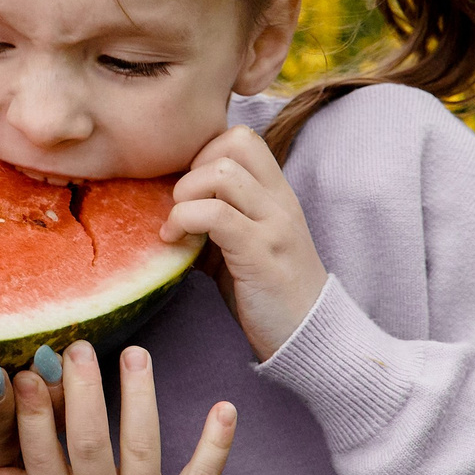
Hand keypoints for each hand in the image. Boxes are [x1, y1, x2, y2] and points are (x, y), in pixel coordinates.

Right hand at [0, 342, 234, 474]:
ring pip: (141, 449)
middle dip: (83, 392)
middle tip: (79, 347)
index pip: (40, 453)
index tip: (27, 372)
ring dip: (138, 399)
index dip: (32, 413)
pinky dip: (215, 444)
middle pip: (88, 443)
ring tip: (135, 354)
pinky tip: (224, 407)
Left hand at [163, 125, 328, 360]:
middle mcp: (280, 201)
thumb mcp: (242, 245)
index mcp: (276, 194)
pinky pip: (216, 215)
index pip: (242, 137)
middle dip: (193, 166)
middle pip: (234, 142)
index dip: (204, 152)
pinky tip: (173, 241)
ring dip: (185, 194)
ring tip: (175, 224)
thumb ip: (214, 219)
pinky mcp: (260, 253)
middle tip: (179, 204)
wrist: (310, 337)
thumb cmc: (268, 292)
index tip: (187, 189)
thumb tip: (164, 203)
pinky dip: (184, 220)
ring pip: (222, 173)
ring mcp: (274, 225)